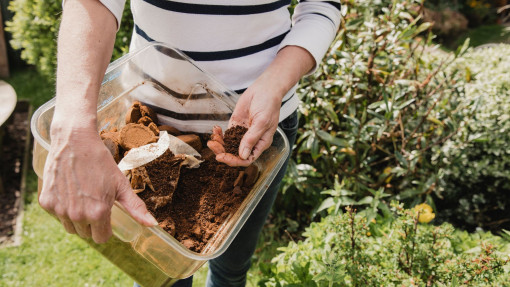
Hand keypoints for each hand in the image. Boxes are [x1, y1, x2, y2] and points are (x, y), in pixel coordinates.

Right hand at [39, 125, 156, 242]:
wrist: (74, 141)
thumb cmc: (101, 162)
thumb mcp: (121, 185)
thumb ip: (136, 208)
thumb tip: (153, 225)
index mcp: (98, 213)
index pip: (102, 238)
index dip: (106, 228)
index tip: (106, 215)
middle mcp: (77, 215)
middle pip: (86, 234)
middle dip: (92, 223)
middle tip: (95, 201)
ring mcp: (59, 210)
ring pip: (71, 227)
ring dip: (77, 218)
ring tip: (83, 197)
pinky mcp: (46, 202)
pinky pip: (57, 215)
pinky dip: (63, 208)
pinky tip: (69, 191)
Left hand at [208, 81, 281, 165]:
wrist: (264, 89)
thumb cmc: (269, 105)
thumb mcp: (262, 122)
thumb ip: (251, 138)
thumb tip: (243, 155)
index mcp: (261, 143)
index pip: (247, 159)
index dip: (234, 161)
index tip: (222, 157)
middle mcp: (251, 141)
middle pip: (235, 154)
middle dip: (223, 152)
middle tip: (212, 145)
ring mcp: (242, 134)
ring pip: (228, 145)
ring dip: (219, 144)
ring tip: (212, 138)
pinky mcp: (236, 125)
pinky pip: (226, 134)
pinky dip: (219, 134)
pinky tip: (215, 129)